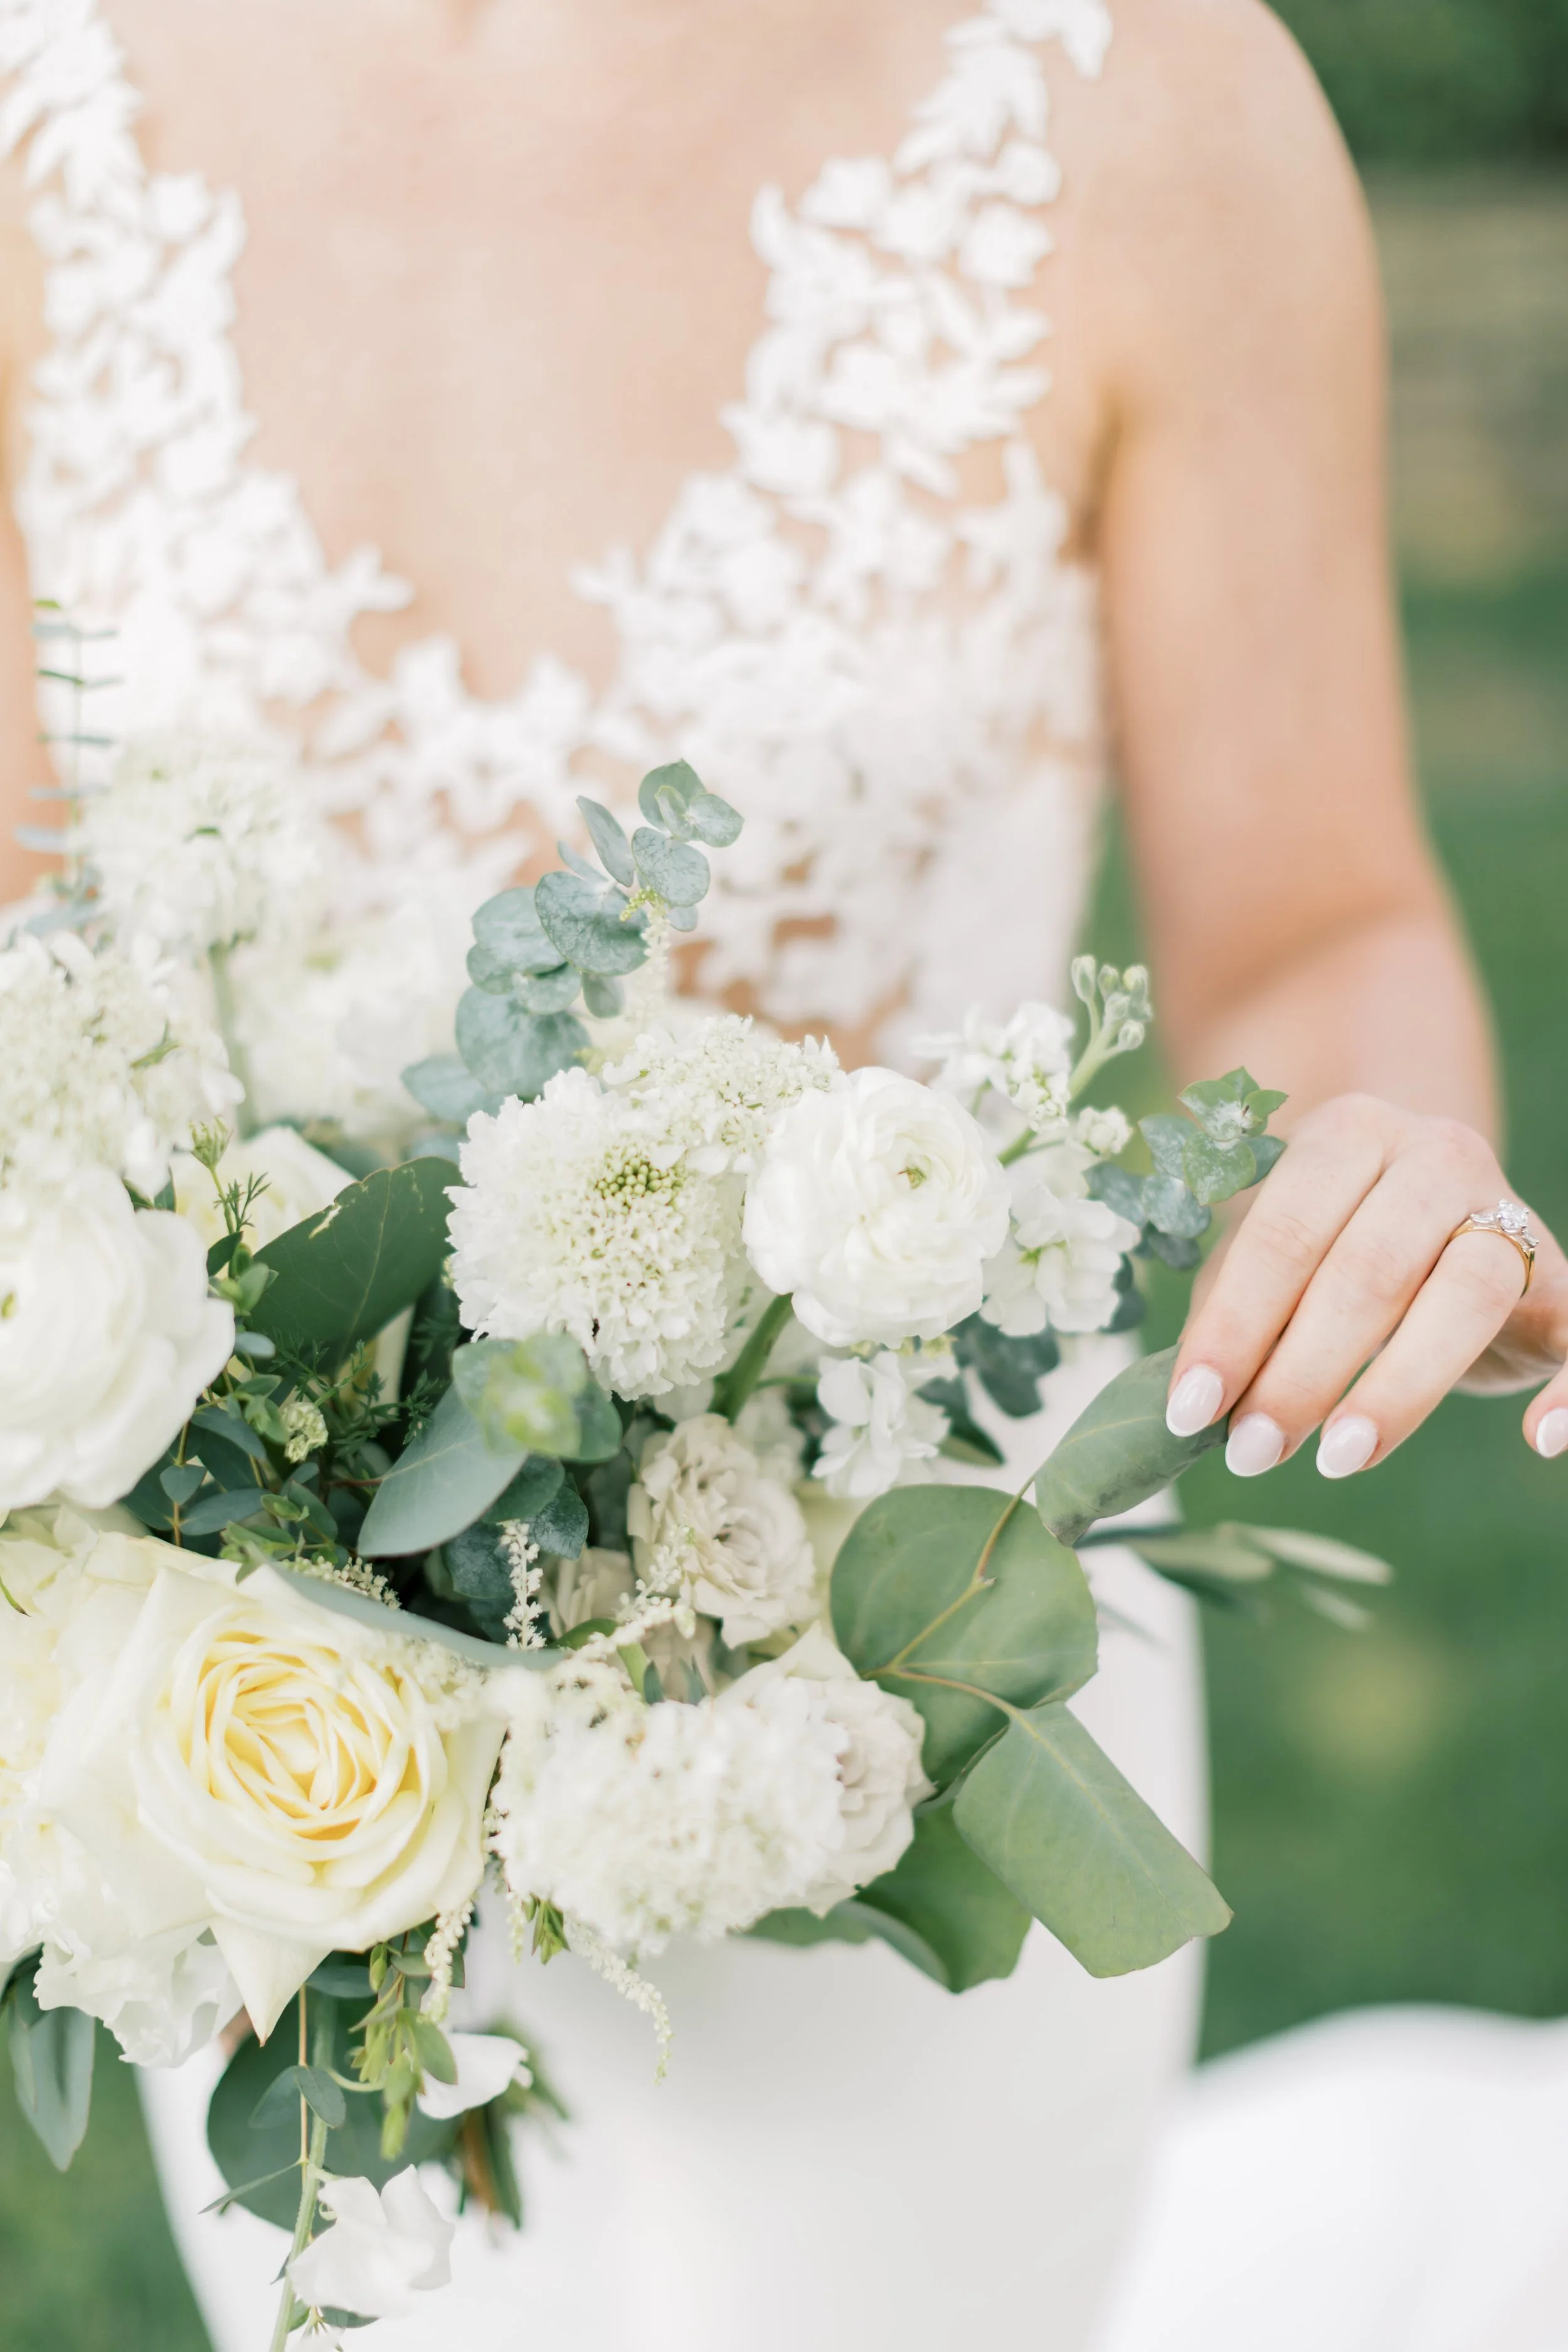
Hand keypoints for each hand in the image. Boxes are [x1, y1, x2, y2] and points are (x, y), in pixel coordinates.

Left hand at [1164, 1094, 1567, 1476]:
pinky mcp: (1562, 1278)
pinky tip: (1538, 1440)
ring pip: (1466, 1293)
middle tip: (1252, 1451)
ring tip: (1338, 1458)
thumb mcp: (1265, 1260)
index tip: (1189, 1409)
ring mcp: (1509, 1211)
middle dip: (1303, 1372)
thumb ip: (1231, 1316)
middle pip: (1371, 1268)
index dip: (1234, 1326)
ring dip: (1398, 1388)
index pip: (1284, 1233)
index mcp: (1349, 1135)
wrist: (1429, 1204)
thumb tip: (1191, 1409)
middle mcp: (1436, 1155)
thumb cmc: (1322, 1240)